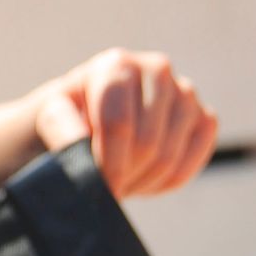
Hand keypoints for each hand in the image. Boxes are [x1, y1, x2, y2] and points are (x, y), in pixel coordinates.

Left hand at [33, 48, 216, 196]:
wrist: (92, 115)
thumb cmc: (69, 115)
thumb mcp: (51, 116)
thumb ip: (61, 127)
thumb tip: (79, 146)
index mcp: (116, 65)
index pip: (118, 124)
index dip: (108, 164)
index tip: (97, 190)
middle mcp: (156, 70)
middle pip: (147, 143)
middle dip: (123, 175)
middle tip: (105, 189)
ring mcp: (185, 93)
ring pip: (170, 156)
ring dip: (142, 181)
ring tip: (119, 181)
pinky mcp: (204, 116)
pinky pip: (194, 160)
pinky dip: (169, 180)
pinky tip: (144, 178)